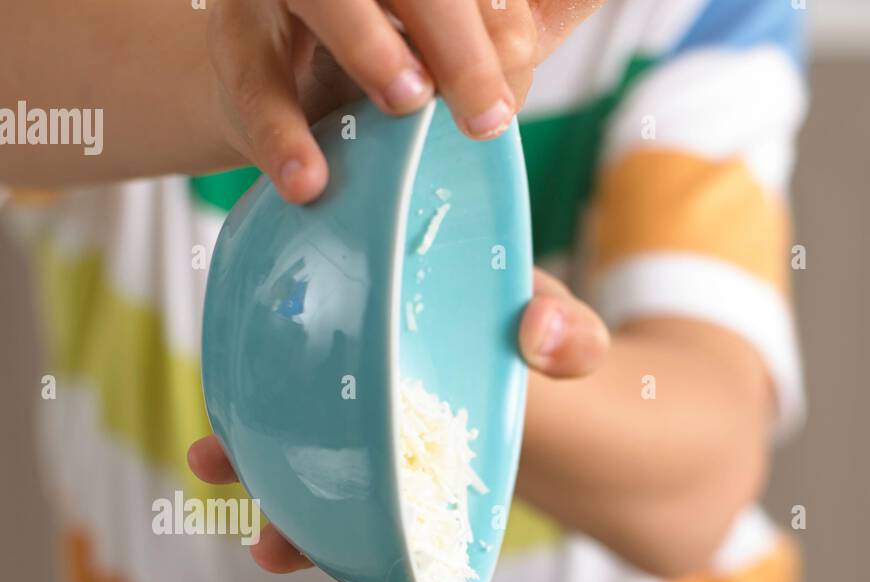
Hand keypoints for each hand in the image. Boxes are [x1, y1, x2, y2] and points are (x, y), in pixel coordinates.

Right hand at [188, 269, 609, 575]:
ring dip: (293, 522)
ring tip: (272, 554)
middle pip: (292, 421)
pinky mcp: (415, 497)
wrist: (576, 407)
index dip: (258, 370)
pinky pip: (385, 533)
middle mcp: (373, 392)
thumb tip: (537, 333)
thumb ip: (568, 330)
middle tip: (211, 466)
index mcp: (391, 331)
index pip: (311, 346)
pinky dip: (380, 568)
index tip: (223, 397)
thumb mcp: (569, 329)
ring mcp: (390, 451)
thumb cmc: (555, 348)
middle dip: (247, 452)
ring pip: (326, 486)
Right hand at [207, 0, 603, 201]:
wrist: (293, 99)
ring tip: (407, 102)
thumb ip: (534, 21)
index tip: (517, 54)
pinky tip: (311, 179)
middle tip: (487, 116)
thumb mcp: (483, 42)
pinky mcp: (238, 48)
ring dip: (370, 46)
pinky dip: (281, 135)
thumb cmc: (409, 63)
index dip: (492, 15)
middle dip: (455, 38)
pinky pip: (254, 84)